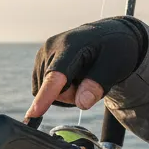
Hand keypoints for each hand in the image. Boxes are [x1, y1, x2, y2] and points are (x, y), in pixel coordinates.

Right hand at [25, 17, 147, 120]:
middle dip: (71, 95)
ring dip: (65, 92)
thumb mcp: (114, 66)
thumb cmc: (113, 49)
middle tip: (91, 81)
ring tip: (83, 76)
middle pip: (52, 91)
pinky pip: (43, 88)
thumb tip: (82, 103)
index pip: (57, 74)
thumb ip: (97, 84)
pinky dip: (59, 89)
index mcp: (70, 45)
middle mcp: (51, 47)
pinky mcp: (40, 61)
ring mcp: (43, 54)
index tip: (34, 112)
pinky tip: (72, 76)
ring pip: (45, 91)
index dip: (46, 95)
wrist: (107, 36)